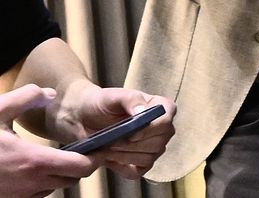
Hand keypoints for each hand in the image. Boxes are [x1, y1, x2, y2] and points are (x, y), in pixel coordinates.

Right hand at [0, 84, 97, 196]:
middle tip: (76, 150)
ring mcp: (20, 195)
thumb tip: (50, 94)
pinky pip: (36, 194)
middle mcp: (31, 183)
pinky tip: (31, 167)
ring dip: (58, 175)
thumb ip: (26, 98)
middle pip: (73, 179)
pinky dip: (41, 182)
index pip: (82, 167)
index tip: (95, 146)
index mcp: (34, 161)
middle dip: (78, 165)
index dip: (93, 158)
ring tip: (51, 157)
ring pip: (55, 188)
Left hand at [57, 82, 175, 178]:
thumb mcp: (114, 96)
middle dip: (131, 145)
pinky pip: (138, 172)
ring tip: (108, 146)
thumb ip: (131, 100)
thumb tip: (143, 112)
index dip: (150, 130)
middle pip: (158, 144)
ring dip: (124, 156)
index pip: (166, 122)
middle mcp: (161, 128)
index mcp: (160, 107)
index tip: (130, 134)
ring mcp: (152, 147)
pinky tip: (110, 157)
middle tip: (111, 140)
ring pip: (148, 159)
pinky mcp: (139, 162)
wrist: (83, 118)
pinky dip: (122, 167)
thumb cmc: (100, 103)